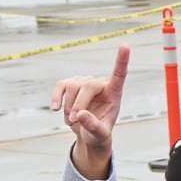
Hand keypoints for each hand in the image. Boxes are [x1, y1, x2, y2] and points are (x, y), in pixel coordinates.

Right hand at [49, 46, 128, 178]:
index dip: (122, 60)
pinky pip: (61, 86)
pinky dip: (56, 97)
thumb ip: (93, 126)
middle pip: (87, 85)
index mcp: (114, 93)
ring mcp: (85, 82)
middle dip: (78, 104)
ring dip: (68, 106)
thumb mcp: (100, 135)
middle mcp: (100, 84)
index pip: (119, 74)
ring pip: (72, 86)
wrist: (88, 133)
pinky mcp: (71, 84)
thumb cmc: (99, 132)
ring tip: (70, 122)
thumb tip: (80, 115)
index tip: (125, 45)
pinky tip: (55, 108)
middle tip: (73, 122)